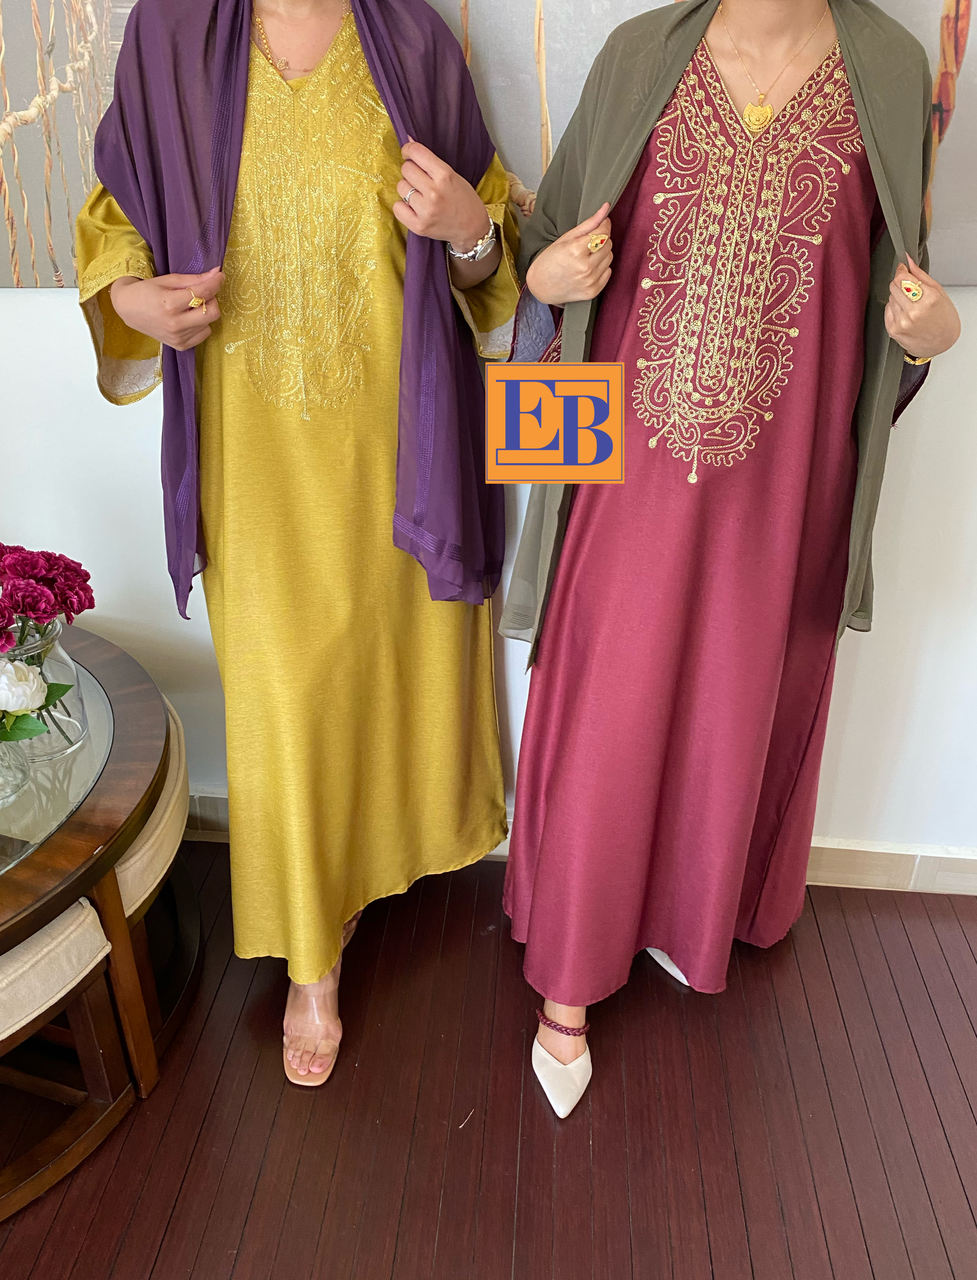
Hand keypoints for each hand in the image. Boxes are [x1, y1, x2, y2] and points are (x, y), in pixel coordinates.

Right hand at [109, 267, 224, 351]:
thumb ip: (194, 279)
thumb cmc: (147, 291)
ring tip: (190, 307)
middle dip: (211, 299)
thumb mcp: (168, 280)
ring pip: (209, 324)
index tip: (219, 275)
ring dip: (204, 312)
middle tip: (201, 294)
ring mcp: (178, 337)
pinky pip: (204, 334)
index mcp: (170, 304)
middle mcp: (175, 324)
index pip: (203, 293)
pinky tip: (188, 319)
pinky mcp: (180, 346)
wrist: (129, 310)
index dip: (215, 282)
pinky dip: (201, 325)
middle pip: (212, 312)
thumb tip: (217, 273)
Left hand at [394, 139, 489, 249]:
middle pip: (406, 169)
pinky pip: (397, 208)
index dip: (408, 150)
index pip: (416, 152)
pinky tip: (414, 207)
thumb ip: (430, 161)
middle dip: (411, 171)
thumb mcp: (453, 175)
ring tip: (420, 195)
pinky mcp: (419, 226)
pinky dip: (403, 206)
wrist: (472, 228)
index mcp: (445, 175)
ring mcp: (426, 210)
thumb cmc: (463, 199)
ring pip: (401, 187)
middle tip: (420, 179)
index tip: (408, 153)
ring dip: (407, 189)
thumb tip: (408, 141)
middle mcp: (434, 192)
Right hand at [526, 204, 612, 305]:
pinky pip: (608, 272)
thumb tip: (606, 208)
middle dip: (600, 241)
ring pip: (610, 258)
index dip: (604, 226)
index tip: (601, 224)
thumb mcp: (566, 238)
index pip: (603, 232)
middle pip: (608, 244)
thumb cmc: (550, 260)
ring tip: (586, 257)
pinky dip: (601, 268)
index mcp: (576, 250)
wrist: (541, 286)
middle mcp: (585, 267)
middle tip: (586, 244)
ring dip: (601, 254)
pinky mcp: (593, 291)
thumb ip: (589, 223)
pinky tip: (588, 269)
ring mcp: (590, 281)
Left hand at [885, 255, 960, 359]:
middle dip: (900, 284)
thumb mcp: (938, 292)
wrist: (940, 342)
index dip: (901, 272)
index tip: (903, 270)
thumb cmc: (943, 317)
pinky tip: (905, 313)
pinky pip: (887, 310)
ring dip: (898, 297)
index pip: (903, 278)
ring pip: (890, 297)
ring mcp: (902, 322)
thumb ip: (920, 275)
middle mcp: (914, 311)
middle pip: (894, 286)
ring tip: (911, 305)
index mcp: (929, 299)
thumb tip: (907, 259)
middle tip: (910, 289)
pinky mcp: (893, 330)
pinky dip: (894, 309)